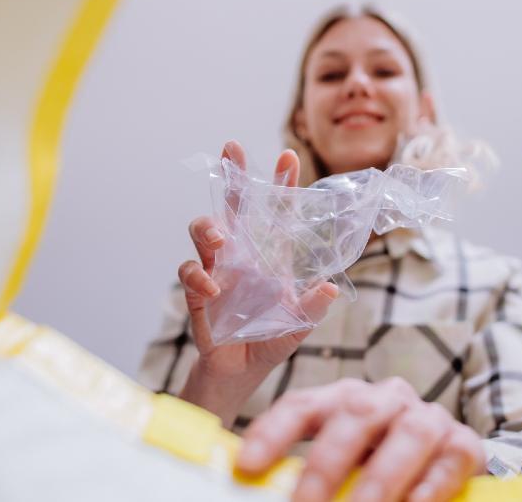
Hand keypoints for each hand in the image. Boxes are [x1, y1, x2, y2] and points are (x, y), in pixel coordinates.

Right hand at [178, 141, 338, 425]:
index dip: (282, 185)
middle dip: (232, 176)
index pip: (277, 213)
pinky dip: (198, 277)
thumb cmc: (271, 340)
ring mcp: (217, 271)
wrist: (240, 372)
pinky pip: (192, 273)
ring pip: (204, 232)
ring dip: (208, 228)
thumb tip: (329, 287)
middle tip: (232, 149)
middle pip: (234, 207)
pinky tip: (212, 289)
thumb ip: (312, 307)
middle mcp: (242, 256)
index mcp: (271, 256)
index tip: (288, 156)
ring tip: (219, 239)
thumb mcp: (298, 325)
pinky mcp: (198, 293)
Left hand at [236, 378, 485, 501]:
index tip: (246, 467)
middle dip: (326, 464)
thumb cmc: (376, 465)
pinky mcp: (463, 444)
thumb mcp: (339, 467)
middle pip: (355, 414)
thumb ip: (308, 479)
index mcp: (345, 399)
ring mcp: (428, 418)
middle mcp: (386, 399)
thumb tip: (256, 493)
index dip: (272, 433)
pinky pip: (450, 458)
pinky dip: (431, 486)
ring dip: (380, 479)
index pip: (303, 405)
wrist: (444, 462)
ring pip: (408, 433)